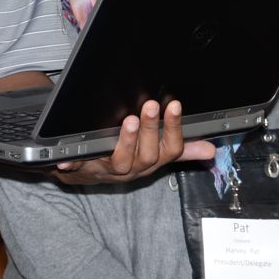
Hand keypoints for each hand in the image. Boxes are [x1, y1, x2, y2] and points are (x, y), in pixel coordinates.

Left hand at [51, 99, 215, 185]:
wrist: (87, 173)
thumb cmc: (125, 159)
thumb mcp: (156, 154)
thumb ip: (182, 149)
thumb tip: (210, 149)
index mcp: (152, 161)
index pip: (170, 149)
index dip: (174, 129)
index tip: (174, 106)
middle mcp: (134, 168)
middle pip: (147, 155)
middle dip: (150, 131)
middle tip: (150, 107)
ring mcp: (109, 170)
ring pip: (122, 161)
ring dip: (126, 142)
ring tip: (128, 122)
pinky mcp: (83, 170)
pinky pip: (78, 168)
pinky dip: (72, 163)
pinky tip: (68, 156)